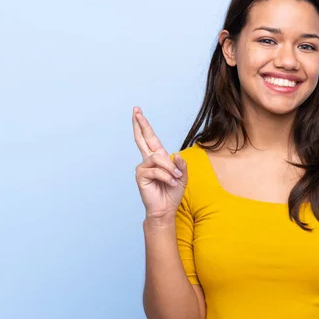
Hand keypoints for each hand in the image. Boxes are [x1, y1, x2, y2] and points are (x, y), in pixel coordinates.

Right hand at [133, 106, 187, 221]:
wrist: (166, 209)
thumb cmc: (172, 193)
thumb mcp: (182, 176)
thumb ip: (181, 165)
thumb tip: (176, 154)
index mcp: (158, 158)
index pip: (150, 138)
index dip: (144, 125)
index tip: (138, 112)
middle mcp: (148, 160)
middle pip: (142, 139)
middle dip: (140, 124)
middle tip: (135, 110)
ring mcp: (143, 167)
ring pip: (157, 158)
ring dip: (169, 169)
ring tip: (176, 178)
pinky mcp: (140, 176)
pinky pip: (156, 170)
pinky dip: (166, 176)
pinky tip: (170, 183)